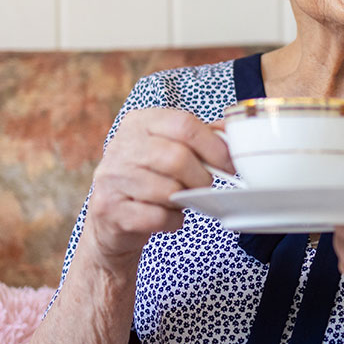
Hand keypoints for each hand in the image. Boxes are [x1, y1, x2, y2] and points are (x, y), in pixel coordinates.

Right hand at [83, 108, 232, 268]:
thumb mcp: (168, 148)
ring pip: (168, 190)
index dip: (214, 146)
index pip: (184, 124)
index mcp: (139, 122)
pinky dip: (172, 221)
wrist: (111, 217)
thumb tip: (233, 128)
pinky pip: (157, 217)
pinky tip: (167, 216)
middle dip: (201, 177)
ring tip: (179, 199)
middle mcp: (121, 145)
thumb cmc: (148, 178)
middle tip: (204, 186)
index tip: (229, 164)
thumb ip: (200, 137)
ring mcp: (112, 177)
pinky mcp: (109, 208)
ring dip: (184, 200)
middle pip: (178, 157)